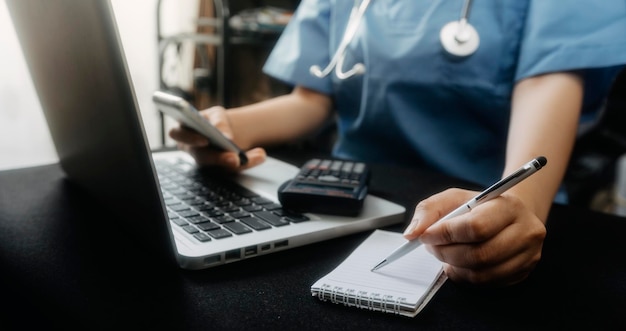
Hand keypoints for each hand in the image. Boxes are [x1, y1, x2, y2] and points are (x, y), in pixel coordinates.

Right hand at [168, 105, 265, 171]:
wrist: (226, 131)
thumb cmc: (215, 121)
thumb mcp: (218, 115)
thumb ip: (219, 123)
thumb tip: (222, 134)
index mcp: (182, 132)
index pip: (178, 135)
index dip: (190, 138)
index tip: (205, 139)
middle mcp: (191, 150)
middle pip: (201, 157)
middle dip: (219, 158)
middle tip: (234, 158)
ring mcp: (206, 163)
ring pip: (219, 168)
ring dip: (240, 163)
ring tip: (257, 155)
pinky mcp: (220, 170)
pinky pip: (234, 169)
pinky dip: (249, 162)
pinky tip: (260, 156)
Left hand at [403, 188, 546, 285]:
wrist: (509, 216)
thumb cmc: (479, 206)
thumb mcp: (453, 198)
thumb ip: (429, 210)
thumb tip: (412, 233)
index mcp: (509, 206)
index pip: (475, 227)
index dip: (445, 234)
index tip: (425, 235)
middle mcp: (526, 231)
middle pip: (479, 254)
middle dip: (446, 253)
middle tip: (431, 246)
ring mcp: (528, 256)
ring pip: (481, 273)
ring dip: (453, 266)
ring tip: (444, 253)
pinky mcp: (522, 273)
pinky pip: (486, 283)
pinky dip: (464, 276)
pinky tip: (458, 263)